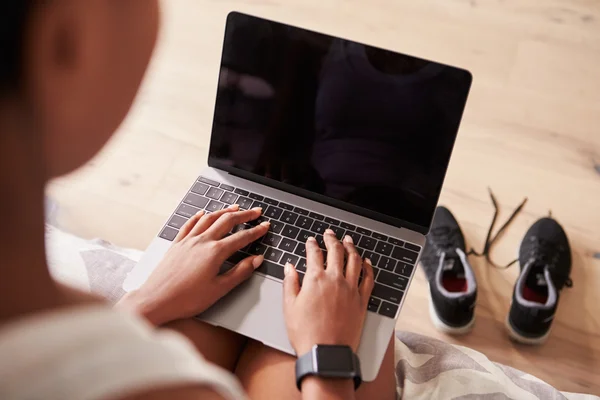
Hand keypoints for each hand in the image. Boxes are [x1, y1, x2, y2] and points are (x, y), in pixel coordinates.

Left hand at [119, 205, 269, 325]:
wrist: (156, 300)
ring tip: (235, 208)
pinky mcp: (176, 245)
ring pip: (208, 219)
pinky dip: (199, 216)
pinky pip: (189, 224)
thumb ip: (240, 272)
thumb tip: (255, 260)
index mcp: (214, 253)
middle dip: (244, 215)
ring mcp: (187, 241)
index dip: (256, 231)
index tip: (265, 226)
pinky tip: (203, 213)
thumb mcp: (219, 289)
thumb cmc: (186, 299)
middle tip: (255, 212)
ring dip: (224, 211)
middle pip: (226, 221)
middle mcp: (201, 242)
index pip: (241, 237)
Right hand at [282, 229, 374, 354]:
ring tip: (348, 240)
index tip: (311, 241)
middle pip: (336, 251)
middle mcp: (335, 280)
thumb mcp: (290, 307)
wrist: (326, 353)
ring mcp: (351, 289)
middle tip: (330, 234)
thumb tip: (289, 267)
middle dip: (332, 239)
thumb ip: (290, 283)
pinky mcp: (362, 300)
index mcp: (316, 279)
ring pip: (354, 260)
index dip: (312, 244)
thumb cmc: (306, 333)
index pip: (314, 254)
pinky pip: (368, 278)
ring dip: (351, 247)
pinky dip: (367, 267)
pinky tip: (366, 261)